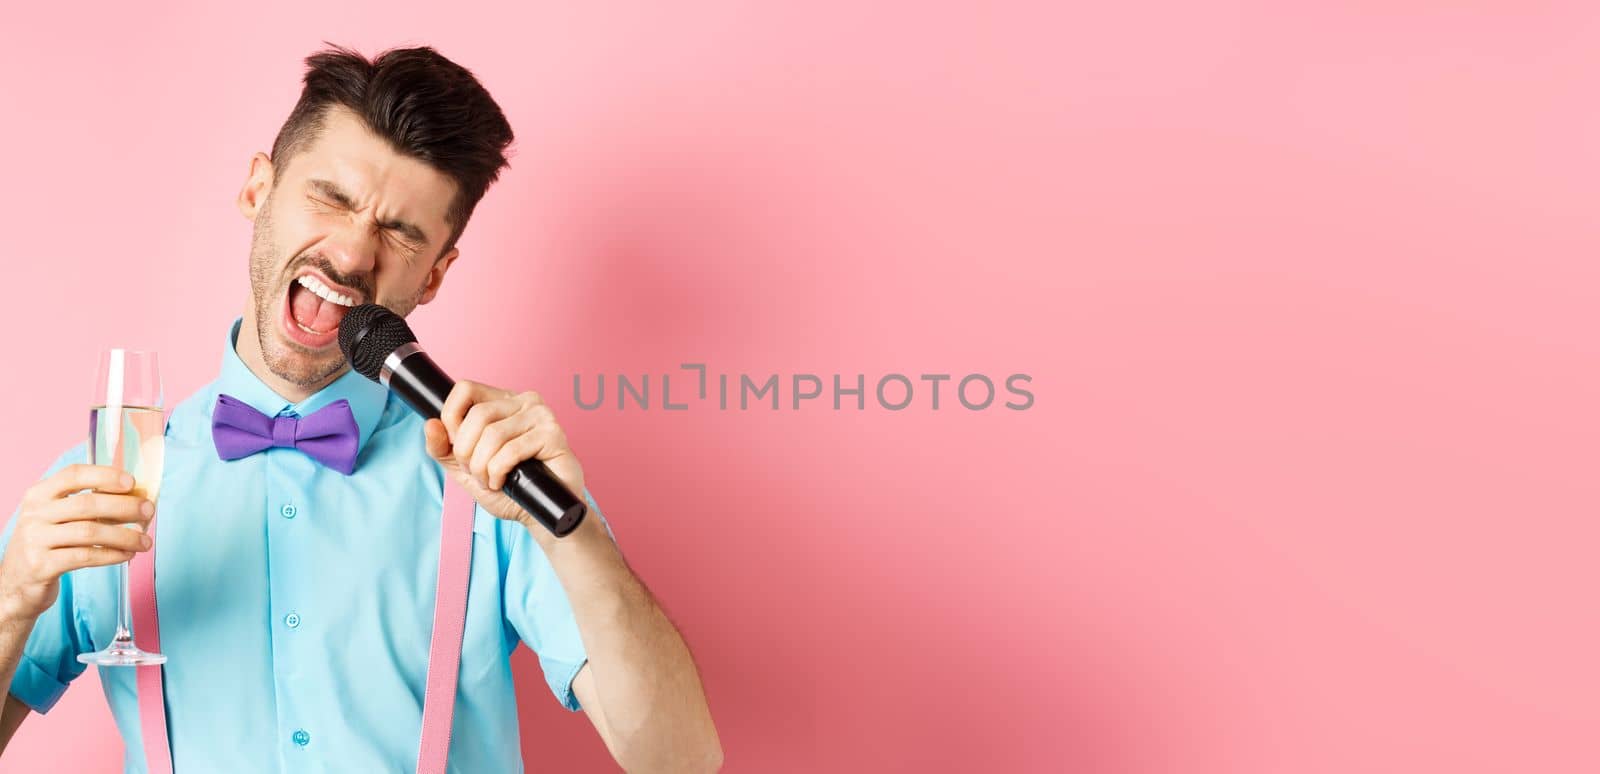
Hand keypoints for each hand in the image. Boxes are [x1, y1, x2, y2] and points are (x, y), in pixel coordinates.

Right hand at [0, 465, 153, 624]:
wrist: (16, 584)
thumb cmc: (48, 545)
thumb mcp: (56, 518)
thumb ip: (86, 505)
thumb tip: (136, 498)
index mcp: (39, 494)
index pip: (73, 474)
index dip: (104, 475)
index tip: (132, 482)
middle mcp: (34, 514)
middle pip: (87, 503)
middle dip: (124, 506)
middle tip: (149, 511)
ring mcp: (35, 540)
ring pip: (90, 531)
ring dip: (124, 535)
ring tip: (145, 541)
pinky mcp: (41, 565)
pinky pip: (85, 556)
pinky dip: (111, 554)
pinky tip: (127, 555)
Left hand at [423, 381, 586, 530]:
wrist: (539, 513)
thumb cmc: (509, 487)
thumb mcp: (465, 468)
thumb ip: (443, 448)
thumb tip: (430, 424)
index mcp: (502, 401)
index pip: (465, 389)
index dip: (451, 419)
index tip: (456, 447)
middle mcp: (523, 401)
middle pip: (477, 414)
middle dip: (466, 452)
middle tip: (475, 472)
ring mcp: (541, 415)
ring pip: (493, 434)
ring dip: (482, 467)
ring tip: (490, 480)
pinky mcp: (553, 434)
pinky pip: (510, 450)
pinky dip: (499, 472)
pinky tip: (504, 481)